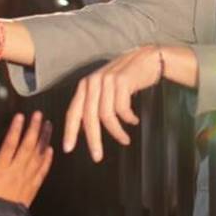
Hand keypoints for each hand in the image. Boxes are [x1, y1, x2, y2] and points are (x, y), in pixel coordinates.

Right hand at [0, 112, 53, 207]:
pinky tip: (50, 150)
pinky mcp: (32, 188)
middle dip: (34, 129)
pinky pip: (42, 171)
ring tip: (48, 126)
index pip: (10, 144)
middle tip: (39, 115)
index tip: (20, 117)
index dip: (16, 129)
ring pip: (38, 156)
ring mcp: (26, 180)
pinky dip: (47, 160)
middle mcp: (15, 171)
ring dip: (44, 140)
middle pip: (27, 146)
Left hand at [63, 46, 163, 161]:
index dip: (70, 131)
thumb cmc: (126, 77)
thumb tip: (86, 129)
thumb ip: (94, 104)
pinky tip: (134, 120)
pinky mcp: (122, 81)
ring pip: (107, 115)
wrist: (147, 58)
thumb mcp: (106, 88)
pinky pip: (122, 109)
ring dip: (116, 132)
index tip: (68, 148)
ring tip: (125, 140)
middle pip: (89, 117)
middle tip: (97, 156)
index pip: (73, 111)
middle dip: (93, 139)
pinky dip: (128, 119)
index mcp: (85, 85)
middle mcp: (93, 82)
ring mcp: (107, 80)